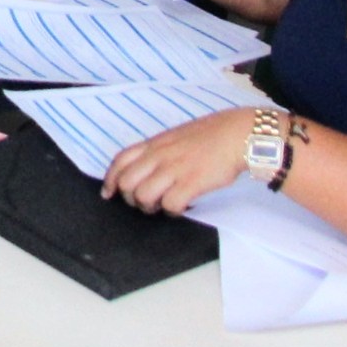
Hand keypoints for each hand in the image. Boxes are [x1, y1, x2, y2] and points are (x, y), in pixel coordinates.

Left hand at [104, 108, 252, 213]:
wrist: (237, 134)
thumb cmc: (210, 136)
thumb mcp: (175, 137)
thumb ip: (158, 151)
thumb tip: (147, 170)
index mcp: (154, 144)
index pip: (120, 161)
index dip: (110, 180)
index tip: (108, 193)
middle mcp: (159, 155)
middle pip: (126, 183)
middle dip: (130, 199)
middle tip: (144, 204)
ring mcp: (174, 169)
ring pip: (143, 196)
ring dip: (150, 207)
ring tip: (163, 206)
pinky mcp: (191, 182)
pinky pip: (169, 204)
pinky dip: (172, 211)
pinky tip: (182, 207)